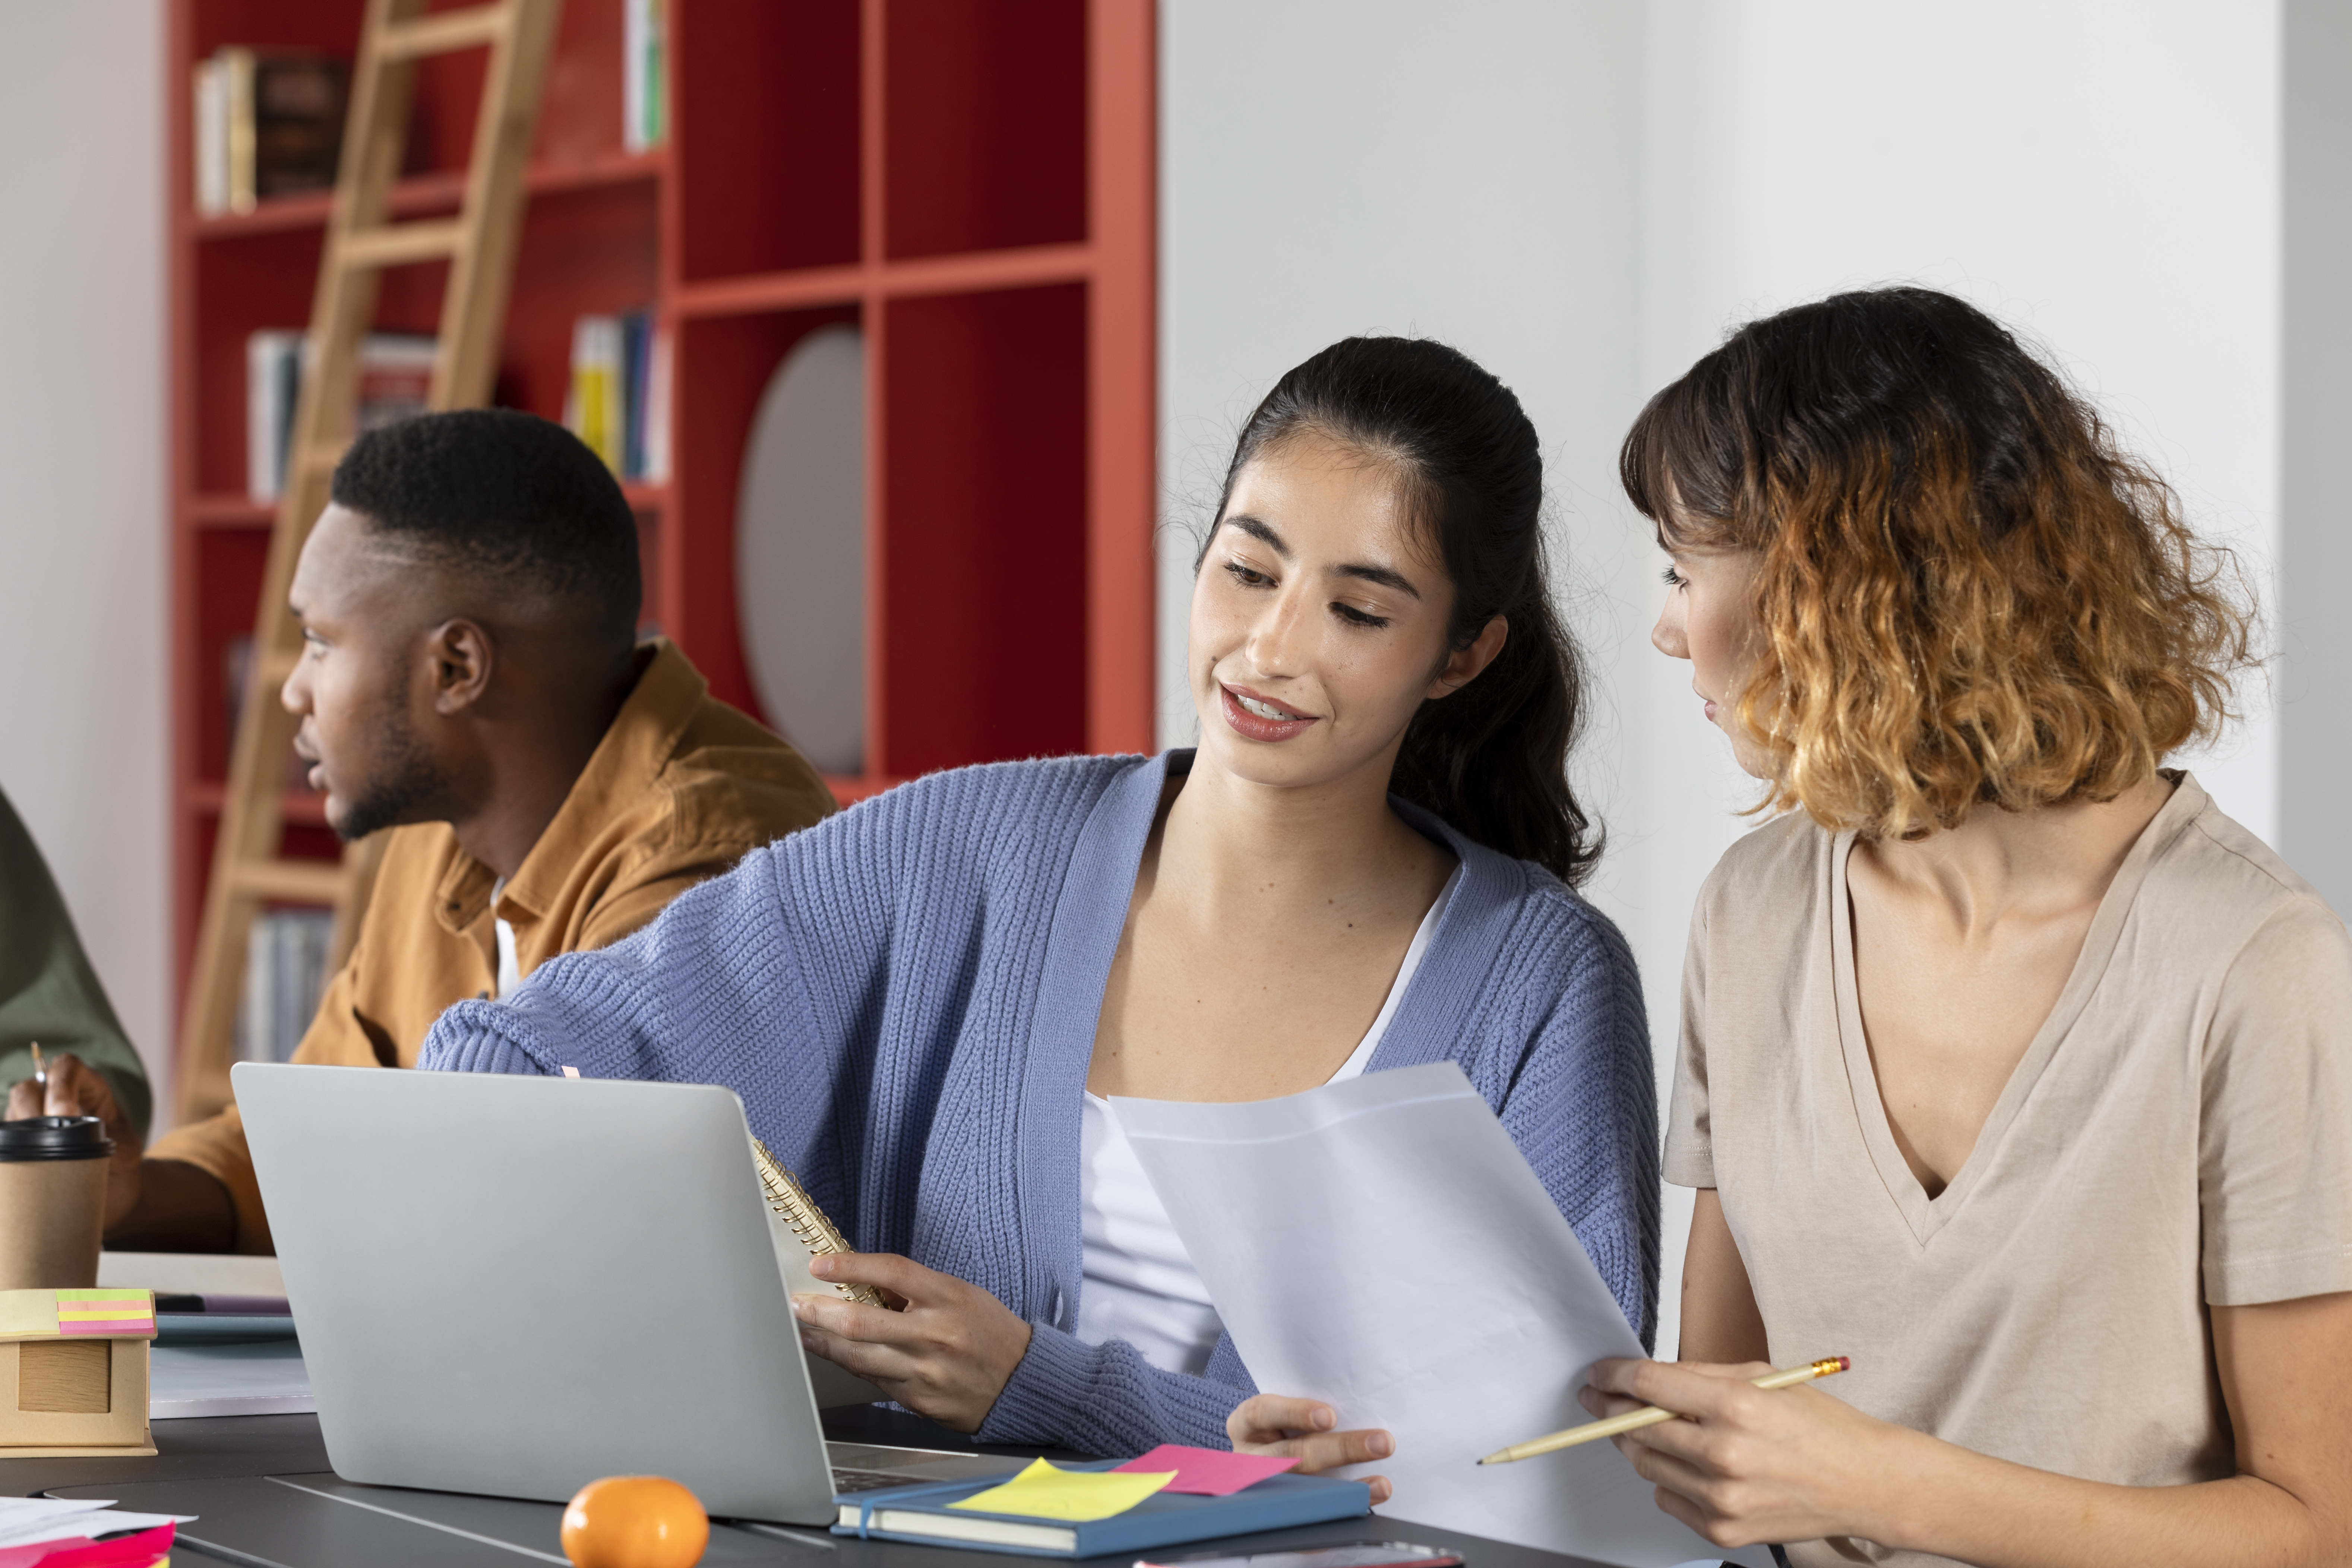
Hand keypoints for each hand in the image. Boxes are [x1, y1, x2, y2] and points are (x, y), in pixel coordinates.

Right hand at [8, 1054, 143, 1229]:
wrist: (111, 1192)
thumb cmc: (120, 1164)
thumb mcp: (124, 1150)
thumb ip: (106, 1139)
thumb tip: (78, 1139)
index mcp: (87, 1088)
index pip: (67, 1067)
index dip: (61, 1084)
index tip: (65, 1114)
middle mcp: (55, 1097)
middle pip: (29, 1088)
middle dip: (33, 1110)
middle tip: (46, 1138)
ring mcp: (32, 1118)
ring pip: (12, 1112)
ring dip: (21, 1131)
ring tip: (37, 1154)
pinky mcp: (19, 1141)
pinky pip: (5, 1137)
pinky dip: (11, 1147)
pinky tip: (25, 1162)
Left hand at [792, 1252, 1032, 1433]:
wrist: (1022, 1383)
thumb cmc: (990, 1333)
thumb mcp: (962, 1295)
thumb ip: (916, 1291)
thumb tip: (864, 1284)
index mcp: (949, 1298)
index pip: (892, 1273)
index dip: (851, 1265)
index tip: (821, 1264)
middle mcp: (935, 1334)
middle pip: (863, 1320)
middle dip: (820, 1311)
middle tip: (795, 1302)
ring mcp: (925, 1371)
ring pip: (859, 1356)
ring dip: (823, 1341)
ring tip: (803, 1329)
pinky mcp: (919, 1400)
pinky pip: (873, 1380)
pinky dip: (848, 1365)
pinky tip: (833, 1353)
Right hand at [1226, 1394, 1392, 1505]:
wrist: (1272, 1458)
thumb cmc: (1286, 1427)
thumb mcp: (1283, 1413)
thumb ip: (1307, 1411)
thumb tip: (1359, 1402)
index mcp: (1245, 1425)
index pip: (1261, 1413)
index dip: (1294, 1413)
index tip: (1330, 1417)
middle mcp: (1250, 1459)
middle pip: (1291, 1455)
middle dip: (1341, 1449)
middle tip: (1382, 1443)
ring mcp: (1263, 1491)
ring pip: (1304, 1491)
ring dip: (1349, 1488)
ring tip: (1383, 1484)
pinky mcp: (1280, 1516)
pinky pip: (1313, 1519)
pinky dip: (1343, 1510)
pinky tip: (1369, 1501)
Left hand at [1580, 1357, 1899, 1550]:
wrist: (1865, 1483)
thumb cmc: (1819, 1426)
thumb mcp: (1761, 1376)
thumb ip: (1699, 1375)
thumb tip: (1646, 1377)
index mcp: (1736, 1406)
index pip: (1648, 1385)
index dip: (1613, 1376)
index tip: (1598, 1375)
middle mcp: (1724, 1454)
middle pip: (1636, 1429)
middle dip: (1611, 1410)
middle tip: (1603, 1400)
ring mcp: (1722, 1498)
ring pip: (1646, 1465)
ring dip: (1639, 1444)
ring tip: (1653, 1429)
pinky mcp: (1723, 1531)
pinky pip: (1667, 1498)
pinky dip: (1669, 1479)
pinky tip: (1693, 1465)